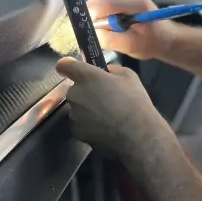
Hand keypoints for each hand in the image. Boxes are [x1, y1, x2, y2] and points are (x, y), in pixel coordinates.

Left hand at [56, 58, 172, 156]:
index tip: (75, 70)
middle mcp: (76, 94)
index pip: (64, 65)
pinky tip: (104, 126)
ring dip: (87, 108)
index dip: (68, 66)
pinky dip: (88, 123)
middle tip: (104, 97)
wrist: (137, 135)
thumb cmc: (134, 101)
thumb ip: (111, 70)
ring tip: (106, 115)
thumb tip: (105, 73)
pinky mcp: (76, 131)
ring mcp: (74, 114)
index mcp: (87, 77)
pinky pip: (79, 122)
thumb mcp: (128, 76)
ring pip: (77, 107)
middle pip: (74, 89)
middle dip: (85, 91)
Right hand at [88, 0, 175, 59]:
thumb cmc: (151, 44)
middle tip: (87, 27)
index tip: (86, 27)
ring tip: (94, 25)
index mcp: (137, 4)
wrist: (165, 37)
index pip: (107, 3)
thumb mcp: (131, 46)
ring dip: (94, 9)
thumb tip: (91, 33)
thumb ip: (110, 39)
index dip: (92, 14)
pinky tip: (101, 20)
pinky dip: (99, 7)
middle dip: (91, 11)